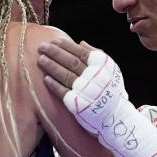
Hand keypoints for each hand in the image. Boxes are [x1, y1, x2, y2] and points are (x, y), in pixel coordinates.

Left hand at [38, 39, 156, 156]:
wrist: (115, 116)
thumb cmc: (111, 90)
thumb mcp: (110, 69)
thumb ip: (97, 54)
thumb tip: (80, 42)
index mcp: (102, 66)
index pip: (81, 53)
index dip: (66, 46)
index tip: (54, 40)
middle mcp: (95, 77)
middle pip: (71, 62)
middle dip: (55, 53)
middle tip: (42, 46)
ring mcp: (86, 91)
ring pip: (65, 75)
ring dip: (51, 66)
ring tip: (41, 59)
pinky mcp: (78, 104)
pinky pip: (63, 92)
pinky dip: (54, 85)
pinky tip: (46, 78)